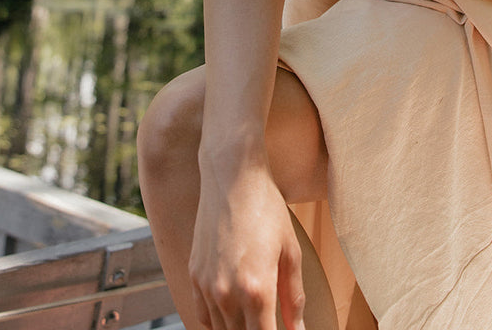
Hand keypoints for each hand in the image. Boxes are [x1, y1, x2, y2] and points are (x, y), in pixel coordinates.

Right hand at [189, 152, 305, 329]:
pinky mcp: (194, 276)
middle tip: (272, 321)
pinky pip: (202, 317)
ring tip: (255, 317)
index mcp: (257, 289)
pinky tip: (232, 315)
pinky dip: (218, 324)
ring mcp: (207, 287)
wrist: (231, 177)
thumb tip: (297, 329)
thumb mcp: (291, 251)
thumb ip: (294, 297)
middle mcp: (227, 294)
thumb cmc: (266, 208)